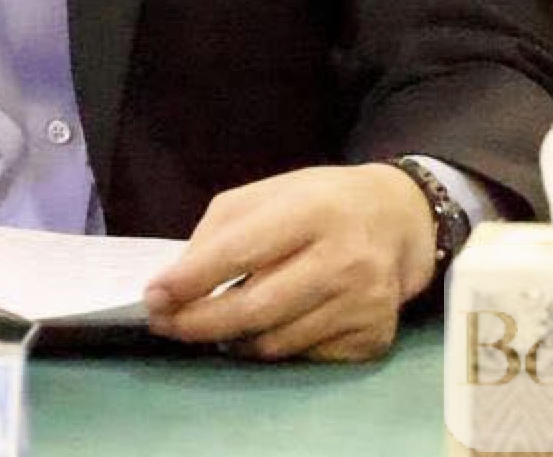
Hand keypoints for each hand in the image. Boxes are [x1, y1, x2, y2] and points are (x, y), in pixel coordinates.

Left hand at [142, 164, 434, 361]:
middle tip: (165, 324)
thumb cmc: (320, 202)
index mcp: (313, 210)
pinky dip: (272, 347)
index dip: (191, 278)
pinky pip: (302, 357)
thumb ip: (220, 232)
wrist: (399, 220)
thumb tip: (176, 284)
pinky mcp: (373, 338)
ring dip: (232, 339)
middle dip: (198, 322)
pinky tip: (265, 328)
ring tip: (214, 323)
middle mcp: (344, 259)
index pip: (241, 251)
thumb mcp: (269, 194)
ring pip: (274, 342)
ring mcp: (363, 304)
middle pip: (255, 307)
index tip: (153, 296)